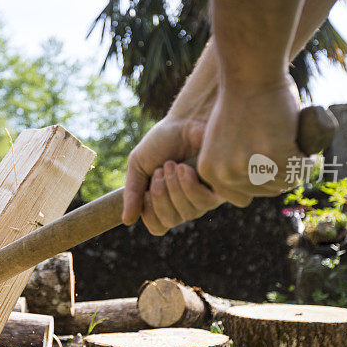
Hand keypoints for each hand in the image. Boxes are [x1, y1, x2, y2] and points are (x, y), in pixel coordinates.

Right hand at [123, 114, 220, 235]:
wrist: (187, 119)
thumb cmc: (163, 140)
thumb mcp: (139, 165)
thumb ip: (133, 193)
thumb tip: (126, 221)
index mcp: (165, 200)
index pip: (158, 226)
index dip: (149, 214)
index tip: (145, 192)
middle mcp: (185, 203)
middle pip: (171, 221)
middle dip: (160, 196)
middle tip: (159, 171)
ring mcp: (203, 198)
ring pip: (188, 214)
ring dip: (174, 188)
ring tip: (172, 165)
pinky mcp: (220, 189)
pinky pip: (204, 203)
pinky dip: (189, 186)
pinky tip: (184, 168)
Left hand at [197, 74, 301, 205]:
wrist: (250, 73)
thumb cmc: (240, 100)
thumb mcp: (225, 140)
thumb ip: (232, 163)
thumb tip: (254, 183)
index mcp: (210, 171)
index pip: (242, 197)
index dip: (259, 182)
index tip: (267, 164)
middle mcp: (225, 174)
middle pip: (266, 191)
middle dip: (280, 174)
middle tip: (286, 151)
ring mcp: (249, 167)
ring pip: (285, 182)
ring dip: (295, 167)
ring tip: (294, 145)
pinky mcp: (275, 156)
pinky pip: (301, 168)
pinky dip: (309, 159)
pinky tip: (305, 146)